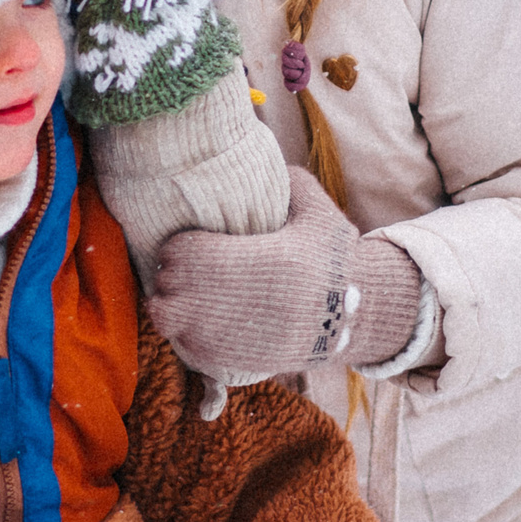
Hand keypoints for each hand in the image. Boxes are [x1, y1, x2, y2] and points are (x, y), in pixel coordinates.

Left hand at [149, 168, 422, 373]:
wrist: (352, 318)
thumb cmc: (333, 263)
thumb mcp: (321, 215)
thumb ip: (293, 184)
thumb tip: (269, 162)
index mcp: (252, 259)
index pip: (183, 251)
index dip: (180, 246)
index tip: (189, 244)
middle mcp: (235, 298)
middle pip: (168, 284)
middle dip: (170, 274)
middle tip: (182, 269)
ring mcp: (230, 333)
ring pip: (168, 319)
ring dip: (169, 305)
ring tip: (184, 295)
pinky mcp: (231, 359)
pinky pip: (185, 347)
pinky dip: (184, 333)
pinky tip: (198, 321)